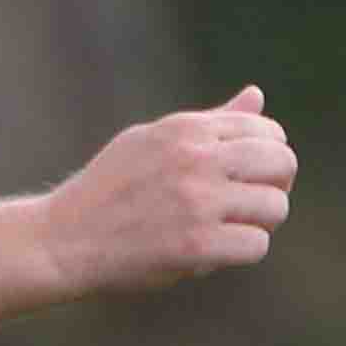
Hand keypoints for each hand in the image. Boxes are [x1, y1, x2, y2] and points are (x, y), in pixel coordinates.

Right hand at [26, 85, 295, 296]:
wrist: (63, 238)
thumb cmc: (109, 189)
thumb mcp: (153, 140)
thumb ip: (210, 122)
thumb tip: (257, 95)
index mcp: (186, 129)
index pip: (267, 131)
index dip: (269, 157)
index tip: (249, 177)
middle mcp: (196, 159)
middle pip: (282, 163)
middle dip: (276, 185)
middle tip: (253, 204)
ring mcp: (198, 202)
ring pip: (276, 206)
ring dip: (260, 222)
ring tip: (231, 228)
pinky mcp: (197, 245)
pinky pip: (257, 245)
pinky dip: (242, 251)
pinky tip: (217, 250)